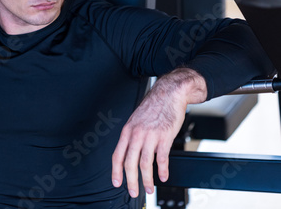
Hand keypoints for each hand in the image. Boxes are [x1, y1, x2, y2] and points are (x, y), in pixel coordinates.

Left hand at [111, 68, 206, 197]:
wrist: (169, 93)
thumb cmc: (153, 106)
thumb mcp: (136, 120)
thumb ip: (132, 136)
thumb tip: (129, 152)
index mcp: (127, 130)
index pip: (117, 155)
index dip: (116, 171)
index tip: (116, 182)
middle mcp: (136, 134)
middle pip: (129, 162)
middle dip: (130, 180)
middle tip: (133, 192)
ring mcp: (150, 135)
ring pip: (145, 163)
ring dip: (147, 179)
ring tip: (148, 188)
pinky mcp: (165, 136)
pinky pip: (162, 157)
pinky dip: (163, 170)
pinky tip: (164, 176)